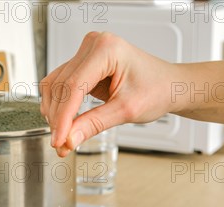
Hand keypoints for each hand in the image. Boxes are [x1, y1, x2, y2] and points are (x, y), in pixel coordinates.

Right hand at [40, 32, 175, 156]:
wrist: (168, 85)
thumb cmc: (157, 89)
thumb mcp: (126, 111)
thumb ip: (94, 124)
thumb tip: (69, 139)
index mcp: (106, 49)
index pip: (73, 86)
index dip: (63, 117)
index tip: (59, 140)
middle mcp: (93, 45)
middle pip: (61, 85)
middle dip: (57, 118)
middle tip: (61, 144)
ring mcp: (86, 53)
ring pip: (56, 85)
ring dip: (55, 112)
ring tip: (62, 136)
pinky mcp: (83, 64)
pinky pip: (61, 84)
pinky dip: (59, 105)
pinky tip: (63, 123)